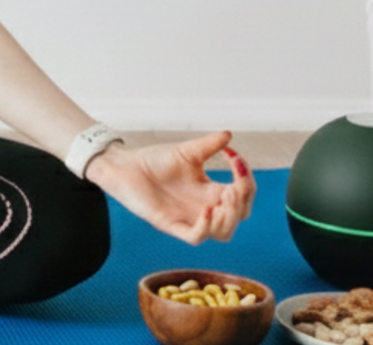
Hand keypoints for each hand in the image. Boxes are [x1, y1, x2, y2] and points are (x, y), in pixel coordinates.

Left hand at [87, 130, 254, 244]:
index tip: (235, 158)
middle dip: (242, 202)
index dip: (247, 182)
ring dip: (230, 217)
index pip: (243, 197)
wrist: (125, 165)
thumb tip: (229, 135)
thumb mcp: (187, 152)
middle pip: (238, 217)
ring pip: (223, 233)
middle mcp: (204, 208)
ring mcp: (188, 218)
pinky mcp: (170, 224)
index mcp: (211, 192)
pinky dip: (206, 227)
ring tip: (226, 196)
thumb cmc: (155, 161)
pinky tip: (206, 210)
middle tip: (234, 186)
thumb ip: (209, 146)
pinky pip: (195, 237)